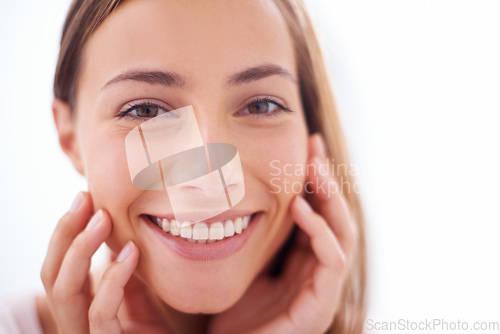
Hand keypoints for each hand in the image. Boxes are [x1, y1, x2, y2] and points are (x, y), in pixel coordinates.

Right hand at [40, 192, 166, 332]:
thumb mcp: (140, 301)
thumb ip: (125, 278)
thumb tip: (122, 243)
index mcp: (79, 311)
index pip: (58, 269)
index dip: (65, 233)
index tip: (83, 198)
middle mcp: (75, 324)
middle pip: (52, 276)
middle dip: (65, 233)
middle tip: (84, 198)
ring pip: (66, 292)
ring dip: (81, 249)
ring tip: (103, 217)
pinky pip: (101, 314)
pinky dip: (113, 279)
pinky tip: (131, 252)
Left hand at [208, 134, 356, 333]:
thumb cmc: (233, 314)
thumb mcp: (244, 262)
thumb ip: (253, 232)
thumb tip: (237, 189)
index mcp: (301, 260)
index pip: (317, 212)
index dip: (315, 179)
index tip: (306, 146)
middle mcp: (316, 271)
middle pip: (334, 217)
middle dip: (327, 180)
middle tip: (315, 146)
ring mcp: (321, 289)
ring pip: (341, 233)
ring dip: (330, 197)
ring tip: (314, 167)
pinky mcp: (320, 306)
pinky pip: (332, 261)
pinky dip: (320, 231)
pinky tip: (300, 207)